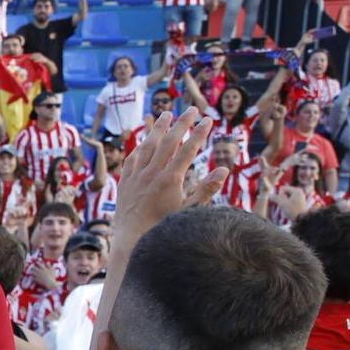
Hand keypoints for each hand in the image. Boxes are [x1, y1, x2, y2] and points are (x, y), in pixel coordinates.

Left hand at [112, 110, 220, 237]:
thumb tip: (224, 168)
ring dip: (158, 128)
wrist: (131, 241)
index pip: (188, 149)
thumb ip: (206, 190)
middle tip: (193, 109)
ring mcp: (136, 176)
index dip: (199, 133)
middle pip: (168, 141)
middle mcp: (151, 174)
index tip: (209, 120)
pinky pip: (132, 158)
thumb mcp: (189, 212)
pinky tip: (145, 140)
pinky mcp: (124, 182)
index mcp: (170, 180)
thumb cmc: (164, 228)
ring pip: (148, 146)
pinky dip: (140, 146)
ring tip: (167, 114)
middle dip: (182, 123)